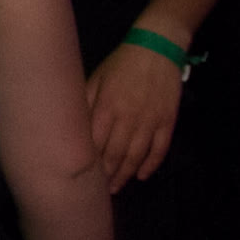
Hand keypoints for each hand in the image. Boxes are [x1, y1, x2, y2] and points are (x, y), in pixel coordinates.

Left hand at [85, 44, 182, 192]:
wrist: (157, 49)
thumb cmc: (120, 64)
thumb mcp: (96, 78)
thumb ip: (85, 102)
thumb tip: (71, 126)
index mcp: (106, 107)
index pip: (94, 143)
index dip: (87, 162)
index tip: (78, 176)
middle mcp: (128, 117)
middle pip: (114, 154)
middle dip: (105, 175)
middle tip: (95, 190)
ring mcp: (150, 120)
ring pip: (136, 155)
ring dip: (125, 174)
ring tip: (115, 188)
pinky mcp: (168, 121)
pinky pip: (160, 148)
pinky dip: (151, 164)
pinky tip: (141, 175)